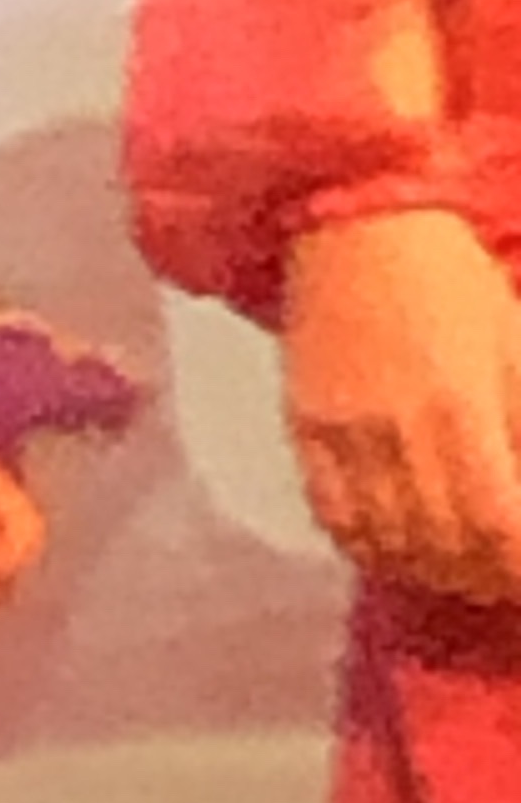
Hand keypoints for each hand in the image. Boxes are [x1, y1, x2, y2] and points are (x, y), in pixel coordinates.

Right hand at [283, 207, 520, 599]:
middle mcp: (397, 428)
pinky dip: (368, 548)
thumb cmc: (454, 281)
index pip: (495, 526)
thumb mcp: (517, 346)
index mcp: (461, 405)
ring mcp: (342, 431)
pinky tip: (395, 548)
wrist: (354, 225)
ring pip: (387, 542)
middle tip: (502, 576)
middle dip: (484, 577)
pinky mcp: (302, 425)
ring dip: (431, 571)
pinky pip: (331, 515)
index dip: (516, 567)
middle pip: (443, 546)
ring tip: (457, 569)